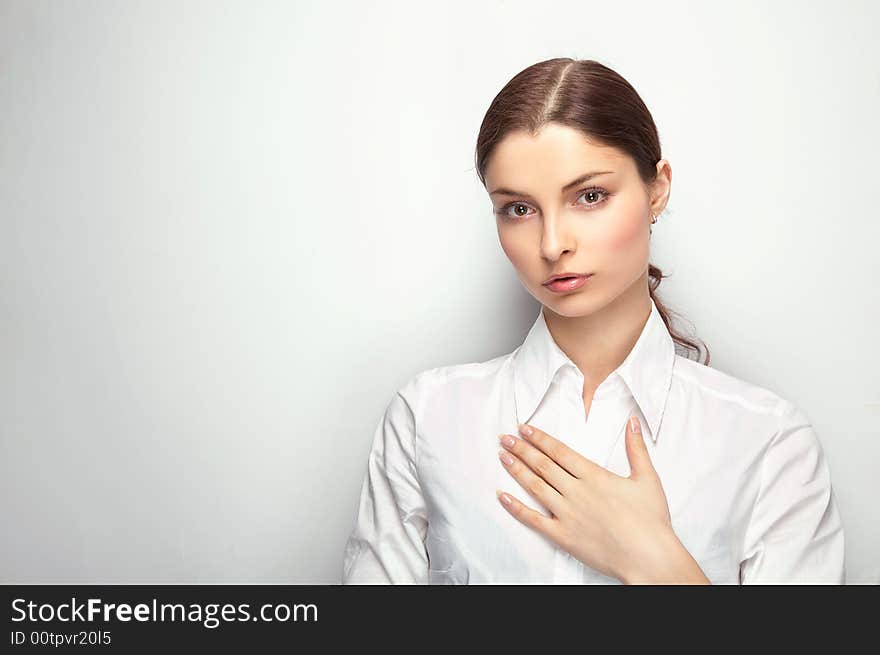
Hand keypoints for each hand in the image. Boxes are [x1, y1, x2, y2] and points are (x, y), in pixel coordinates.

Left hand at [496, 417, 709, 583]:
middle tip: (505, 438)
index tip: (524, 428)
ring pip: (536, 487)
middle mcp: (577, 492)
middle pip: (543, 465)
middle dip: (522, 449)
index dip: (539, 438)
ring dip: (517, 470)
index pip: (559, 451)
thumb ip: (636, 448)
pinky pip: (534, 520)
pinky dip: (516, 508)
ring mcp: (567, 514)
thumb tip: (632, 421)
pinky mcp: (563, 536)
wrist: (648, 557)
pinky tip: (502, 497)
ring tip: (502, 457)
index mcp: (594, 476)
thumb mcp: (647, 478)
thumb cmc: (651, 520)